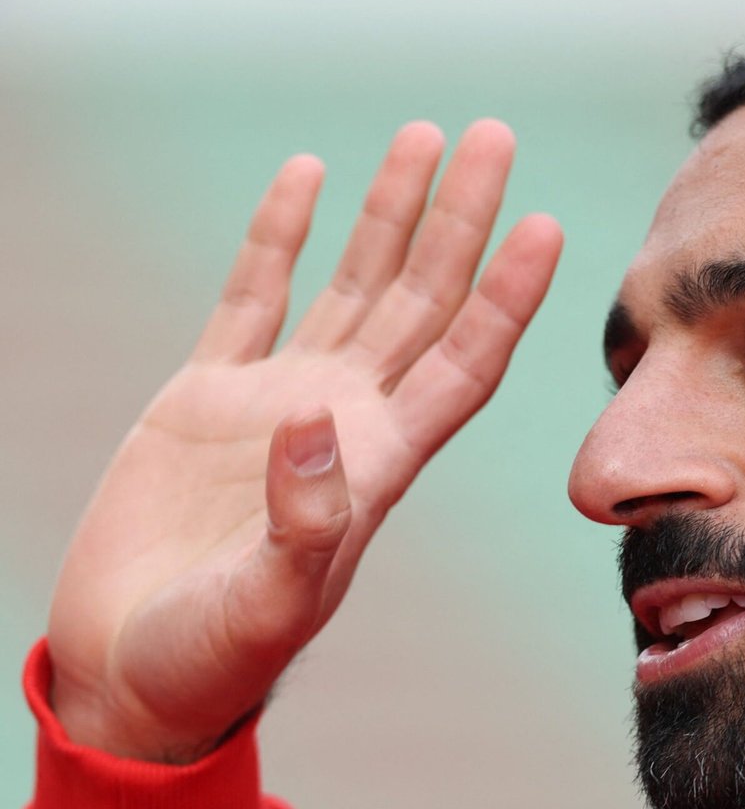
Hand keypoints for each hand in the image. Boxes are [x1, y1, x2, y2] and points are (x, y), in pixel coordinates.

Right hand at [45, 120, 562, 762]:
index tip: (545, 227)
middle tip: (493, 137)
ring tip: (422, 138)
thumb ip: (302, 525)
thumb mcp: (265, 608)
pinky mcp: (208, 396)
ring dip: (389, 212)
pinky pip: (253, 294)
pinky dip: (278, 234)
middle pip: (423, 299)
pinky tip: (308, 173)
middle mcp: (347, 419)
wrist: (135, 671)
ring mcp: (282, 401)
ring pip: (352, 282)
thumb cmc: (212, 662)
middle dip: (460, 219)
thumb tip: (313, 420)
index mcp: (381, 467)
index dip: (508, 297)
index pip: (465, 361)